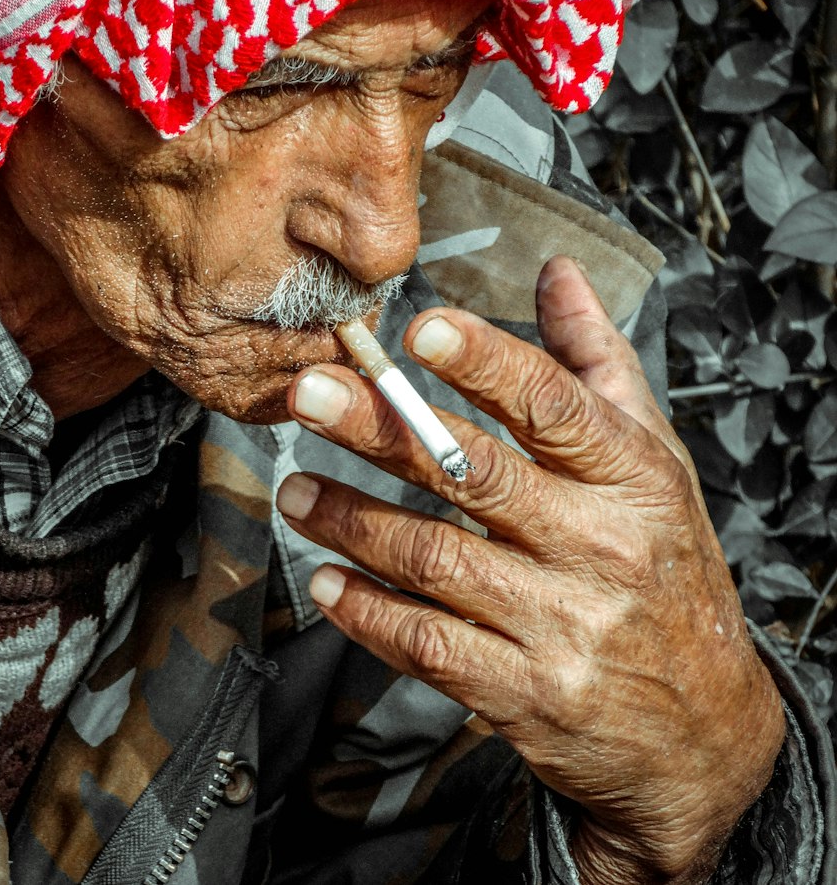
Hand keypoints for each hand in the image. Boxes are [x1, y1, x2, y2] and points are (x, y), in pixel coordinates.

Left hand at [278, 255, 783, 884]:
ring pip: (436, 559)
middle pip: (475, 475)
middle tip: (308, 394)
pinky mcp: (526, 693)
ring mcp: (563, 625)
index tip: (418, 330)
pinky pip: (430, 645)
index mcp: (631, 476)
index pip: (553, 405)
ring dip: (352, 522)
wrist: (707, 729)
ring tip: (294, 490)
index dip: (485, 362)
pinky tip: (327, 582)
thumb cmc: (669, 568)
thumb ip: (598, 361)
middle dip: (382, 430)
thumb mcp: (654, 459)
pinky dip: (369, 613)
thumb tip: (559, 272)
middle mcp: (599, 546)